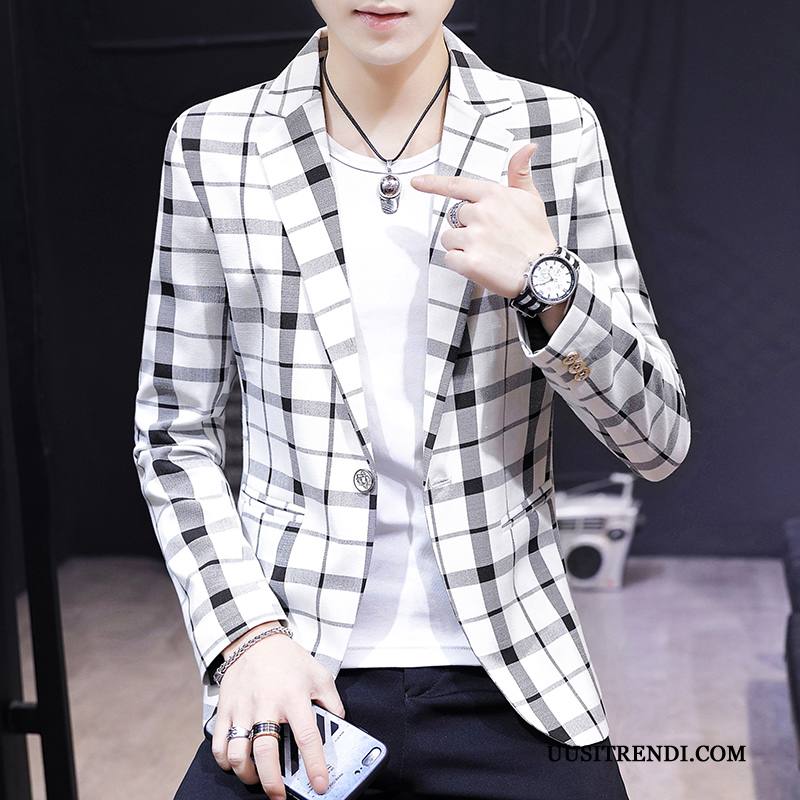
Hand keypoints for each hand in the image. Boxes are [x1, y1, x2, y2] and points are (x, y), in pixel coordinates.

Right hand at [211, 620, 345, 799]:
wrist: (255, 640)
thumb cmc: (290, 661)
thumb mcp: (320, 675)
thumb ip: (332, 703)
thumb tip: (341, 729)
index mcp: (294, 696)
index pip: (307, 736)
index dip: (315, 765)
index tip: (321, 786)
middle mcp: (266, 704)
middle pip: (265, 753)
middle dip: (272, 783)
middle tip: (280, 797)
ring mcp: (242, 708)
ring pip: (237, 754)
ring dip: (247, 775)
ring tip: (258, 779)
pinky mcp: (224, 710)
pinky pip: (219, 745)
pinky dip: (225, 762)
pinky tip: (238, 763)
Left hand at [410, 142, 568, 334]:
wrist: (544, 271)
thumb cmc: (536, 236)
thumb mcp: (531, 199)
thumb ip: (520, 173)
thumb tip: (528, 147)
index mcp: (493, 195)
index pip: (456, 186)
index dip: (433, 184)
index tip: (416, 183)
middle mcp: (481, 213)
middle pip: (453, 218)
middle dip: (465, 227)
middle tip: (490, 238)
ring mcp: (474, 238)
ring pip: (449, 239)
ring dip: (461, 246)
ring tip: (487, 252)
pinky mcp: (469, 261)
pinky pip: (450, 259)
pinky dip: (461, 264)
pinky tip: (481, 265)